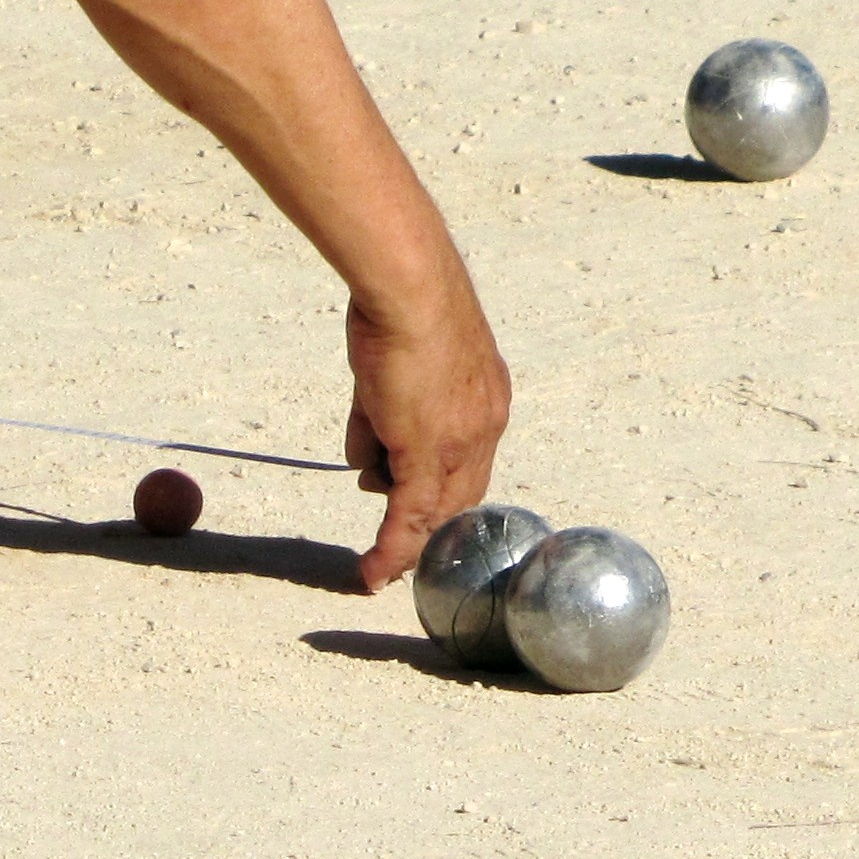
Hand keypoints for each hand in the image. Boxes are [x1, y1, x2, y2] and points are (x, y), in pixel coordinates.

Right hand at [343, 285, 509, 591]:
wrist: (410, 286)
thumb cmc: (402, 305)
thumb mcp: (403, 364)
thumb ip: (388, 414)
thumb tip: (370, 458)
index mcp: (488, 401)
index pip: (469, 466)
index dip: (442, 495)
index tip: (416, 510)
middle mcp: (485, 427)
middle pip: (456, 498)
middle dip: (422, 522)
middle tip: (392, 543)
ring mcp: (459, 444)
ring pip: (427, 506)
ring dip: (388, 496)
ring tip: (370, 412)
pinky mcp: (427, 453)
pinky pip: (409, 518)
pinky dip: (390, 551)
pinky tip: (372, 572)